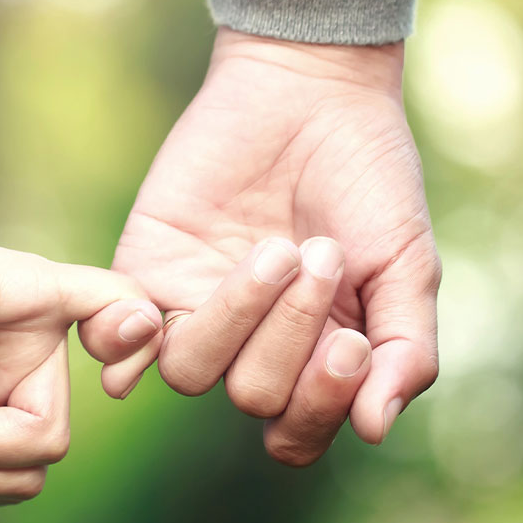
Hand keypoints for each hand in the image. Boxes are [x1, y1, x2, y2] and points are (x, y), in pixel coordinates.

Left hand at [83, 29, 440, 464]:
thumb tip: (375, 429)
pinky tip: (145, 315)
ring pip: (191, 371)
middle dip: (290, 333)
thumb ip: (405, 351)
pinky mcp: (145, 272)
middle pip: (251, 396)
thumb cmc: (370, 178)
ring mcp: (194, 312)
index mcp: (312, 362)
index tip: (350, 343)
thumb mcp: (408, 264)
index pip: (296, 434)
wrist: (310, 89)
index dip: (317, 404)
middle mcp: (249, 349)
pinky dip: (122, 343)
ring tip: (275, 250)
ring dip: (237, 316)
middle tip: (321, 255)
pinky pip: (114, 339)